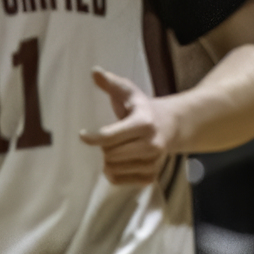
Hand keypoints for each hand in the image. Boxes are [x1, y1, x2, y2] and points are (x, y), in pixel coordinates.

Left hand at [80, 68, 183, 187]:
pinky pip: (121, 181)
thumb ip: (111, 83)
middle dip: (103, 147)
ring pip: (113, 169)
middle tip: (107, 140)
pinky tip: (118, 163)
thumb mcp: (129, 92)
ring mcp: (153, 162)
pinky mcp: (151, 175)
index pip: (109, 137)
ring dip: (107, 160)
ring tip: (114, 150)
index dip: (91, 137)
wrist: (171, 126)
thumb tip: (94, 71)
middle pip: (109, 154)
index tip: (82, 134)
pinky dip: (114, 174)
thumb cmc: (143, 108)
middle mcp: (152, 144)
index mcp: (144, 123)